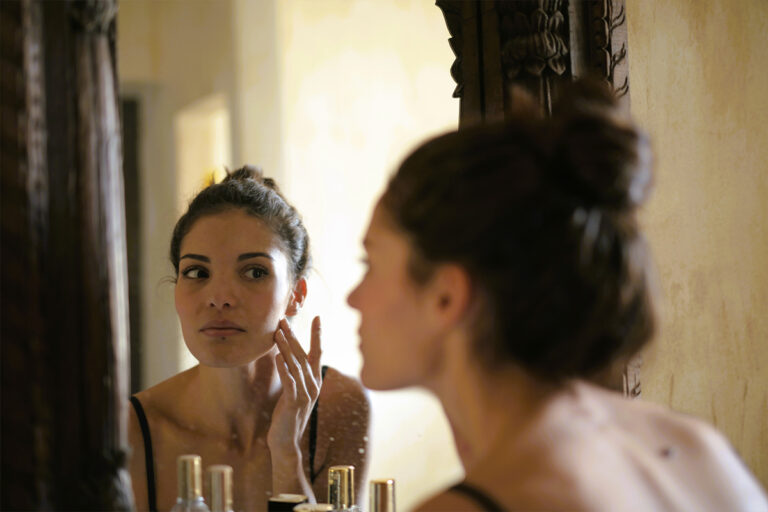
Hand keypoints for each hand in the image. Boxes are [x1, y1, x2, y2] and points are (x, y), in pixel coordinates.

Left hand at [267, 316, 322, 453]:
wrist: (286, 442)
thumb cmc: (287, 415)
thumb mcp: (294, 392)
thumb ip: (294, 375)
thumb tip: (287, 356)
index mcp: (314, 381)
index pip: (317, 353)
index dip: (317, 335)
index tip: (317, 317)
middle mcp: (313, 385)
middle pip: (303, 355)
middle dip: (294, 336)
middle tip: (285, 319)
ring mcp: (305, 394)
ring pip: (296, 365)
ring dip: (286, 347)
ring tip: (278, 332)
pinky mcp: (294, 403)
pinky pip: (289, 382)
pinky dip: (284, 368)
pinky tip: (278, 357)